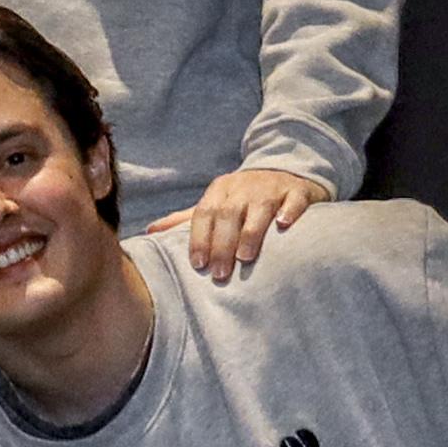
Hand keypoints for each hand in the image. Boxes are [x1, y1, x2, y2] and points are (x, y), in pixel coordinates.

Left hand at [170, 166, 328, 279]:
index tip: (197, 264)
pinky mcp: (296, 190)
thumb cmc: (244, 198)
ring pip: (259, 208)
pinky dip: (289, 211)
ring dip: (250, 232)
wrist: (285, 173)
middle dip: (222, 244)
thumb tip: (150, 232)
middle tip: (219, 274)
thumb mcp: (216, 204)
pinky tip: (284, 226)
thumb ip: (185, 219)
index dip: (199, 238)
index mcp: (220, 190)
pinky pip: (293, 199)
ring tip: (245, 257)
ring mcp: (271, 187)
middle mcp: (244, 187)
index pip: (205, 213)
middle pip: (229, 213)